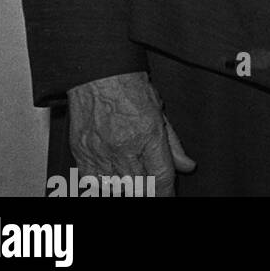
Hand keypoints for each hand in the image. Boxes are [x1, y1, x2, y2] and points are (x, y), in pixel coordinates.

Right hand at [67, 72, 194, 196]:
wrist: (97, 74)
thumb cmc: (128, 85)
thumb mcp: (159, 110)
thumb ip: (173, 143)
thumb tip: (187, 165)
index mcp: (147, 133)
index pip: (161, 177)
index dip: (167, 193)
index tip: (168, 196)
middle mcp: (123, 147)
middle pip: (141, 187)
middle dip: (148, 187)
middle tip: (150, 179)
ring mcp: (100, 153)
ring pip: (119, 188)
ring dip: (128, 184)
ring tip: (131, 168)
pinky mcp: (81, 156)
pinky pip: (95, 184)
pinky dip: (106, 183)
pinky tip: (113, 171)